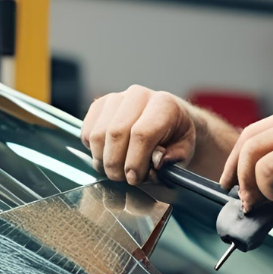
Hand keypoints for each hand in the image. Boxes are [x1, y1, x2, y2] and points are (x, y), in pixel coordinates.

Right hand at [81, 85, 196, 183]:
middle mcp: (139, 95)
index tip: (134, 178)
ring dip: (103, 160)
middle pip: (115, 134)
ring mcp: (117, 98)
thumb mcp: (185, 151)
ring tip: (116, 170)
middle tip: (123, 178)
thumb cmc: (177, 138)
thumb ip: (173, 158)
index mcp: (164, 105)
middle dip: (116, 164)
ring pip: (98, 135)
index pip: (142, 133)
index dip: (135, 161)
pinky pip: (87, 132)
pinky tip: (109, 156)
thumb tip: (155, 161)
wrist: (171, 121)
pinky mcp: (99, 105)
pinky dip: (93, 151)